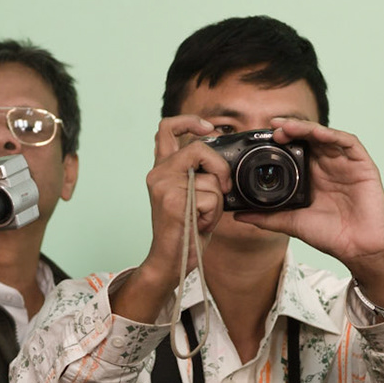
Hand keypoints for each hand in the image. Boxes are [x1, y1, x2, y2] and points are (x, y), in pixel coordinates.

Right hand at [136, 115, 232, 287]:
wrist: (169, 261)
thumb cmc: (184, 230)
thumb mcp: (190, 195)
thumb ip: (197, 174)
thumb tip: (222, 159)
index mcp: (162, 169)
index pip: (167, 129)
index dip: (190, 121)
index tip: (209, 128)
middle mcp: (158, 173)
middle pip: (200, 149)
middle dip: (221, 168)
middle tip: (225, 188)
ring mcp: (164, 186)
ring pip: (211, 179)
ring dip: (217, 201)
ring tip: (202, 217)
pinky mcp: (174, 201)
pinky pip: (211, 198)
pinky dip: (214, 215)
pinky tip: (199, 225)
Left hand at [236, 120, 383, 297]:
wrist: (357, 250)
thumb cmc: (330, 236)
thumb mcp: (292, 223)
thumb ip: (267, 217)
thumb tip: (238, 215)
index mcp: (312, 175)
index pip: (296, 149)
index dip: (280, 140)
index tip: (261, 137)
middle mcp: (328, 165)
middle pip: (309, 137)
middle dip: (291, 129)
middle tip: (272, 127)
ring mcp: (346, 163)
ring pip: (326, 135)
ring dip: (307, 128)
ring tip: (288, 127)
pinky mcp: (363, 165)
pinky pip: (349, 143)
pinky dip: (333, 135)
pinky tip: (318, 134)